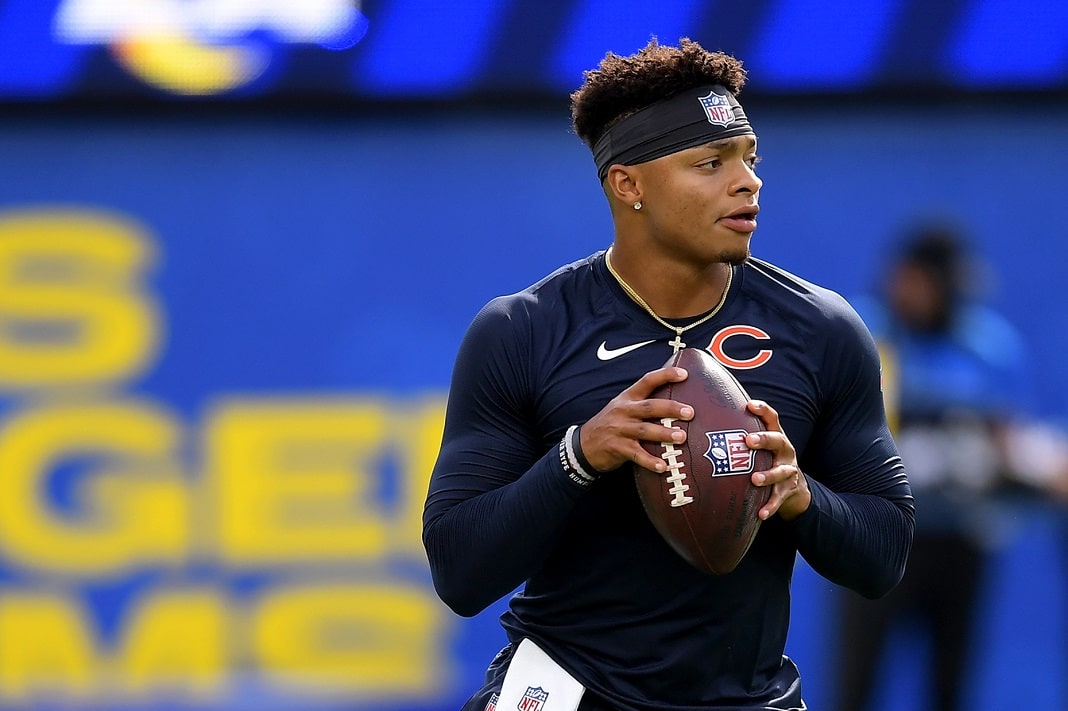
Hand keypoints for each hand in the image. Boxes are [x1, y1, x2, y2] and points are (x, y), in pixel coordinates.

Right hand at [579, 366, 693, 473]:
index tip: (684, 374)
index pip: (647, 381)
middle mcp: (624, 411)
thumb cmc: (612, 424)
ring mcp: (620, 429)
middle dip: (670, 409)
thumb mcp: (623, 407)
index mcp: (628, 398)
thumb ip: (644, 404)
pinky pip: (636, 455)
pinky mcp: (617, 448)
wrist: (584, 444)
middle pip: (649, 407)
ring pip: (644, 430)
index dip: (665, 375)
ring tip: (681, 437)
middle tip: (690, 412)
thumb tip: (677, 402)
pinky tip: (663, 466)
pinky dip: (650, 461)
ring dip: (664, 434)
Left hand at [745, 400, 810, 520]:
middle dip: (763, 440)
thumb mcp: (759, 446)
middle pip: (778, 440)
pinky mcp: (788, 490)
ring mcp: (788, 470)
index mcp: (776, 436)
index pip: (772, 418)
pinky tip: (760, 513)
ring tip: (754, 479)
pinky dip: (770, 506)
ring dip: (768, 475)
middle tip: (748, 440)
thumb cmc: (766, 460)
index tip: (749, 404)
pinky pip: (779, 498)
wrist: (794, 487)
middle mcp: (784, 450)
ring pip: (781, 471)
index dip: (762, 409)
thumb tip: (706, 419)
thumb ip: (741, 435)